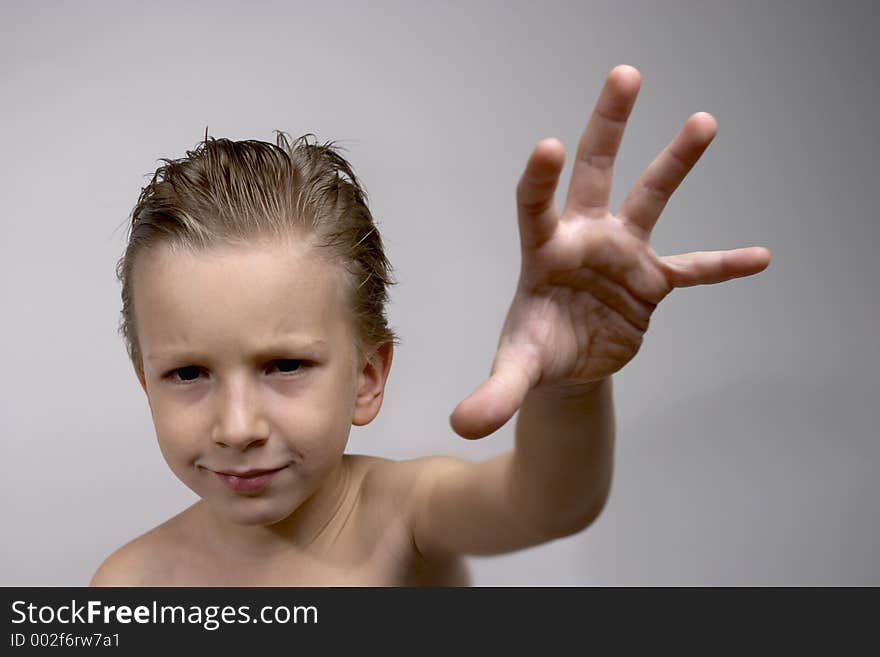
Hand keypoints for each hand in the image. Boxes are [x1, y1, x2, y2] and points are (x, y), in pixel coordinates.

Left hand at [450, 65, 770, 438]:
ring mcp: (622, 255)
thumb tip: (463, 425)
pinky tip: (760, 258)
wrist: (565, 366)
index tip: (551, 146)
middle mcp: (584, 239)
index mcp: (543, 251)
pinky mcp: (652, 281)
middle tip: (623, 74)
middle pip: (594, 171)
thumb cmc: (535, 352)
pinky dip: (723, 266)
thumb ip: (494, 393)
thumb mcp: (515, 371)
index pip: (536, 204)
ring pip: (650, 198)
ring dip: (676, 162)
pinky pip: (694, 269)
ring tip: (703, 121)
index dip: (542, 177)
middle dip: (607, 125)